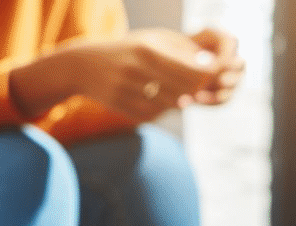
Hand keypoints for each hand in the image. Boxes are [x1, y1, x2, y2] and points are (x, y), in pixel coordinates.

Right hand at [64, 27, 243, 121]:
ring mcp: (126, 91)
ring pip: (167, 104)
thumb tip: (211, 66)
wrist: (84, 66)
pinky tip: (158, 101)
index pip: (191, 69)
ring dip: (177, 101)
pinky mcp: (120, 107)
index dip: (206, 75)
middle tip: (196, 88)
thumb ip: (182, 50)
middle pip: (182, 89)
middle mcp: (136, 70)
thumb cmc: (128, 49)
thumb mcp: (155, 40)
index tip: (209, 74)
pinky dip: (160, 110)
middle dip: (195, 90)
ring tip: (177, 93)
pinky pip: (151, 114)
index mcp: (149, 49)